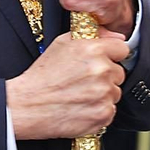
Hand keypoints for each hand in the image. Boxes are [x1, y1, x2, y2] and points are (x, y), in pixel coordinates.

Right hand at [7, 31, 129, 139]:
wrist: (27, 106)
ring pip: (115, 92)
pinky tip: (81, 107)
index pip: (122, 49)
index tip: (102, 61)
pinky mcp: (103, 115)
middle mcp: (102, 71)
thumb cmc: (42, 76)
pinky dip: (99, 111)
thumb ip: (94, 35)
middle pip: (119, 72)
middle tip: (84, 81)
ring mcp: (104, 94)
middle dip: (106, 77)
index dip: (111, 55)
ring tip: (80, 95)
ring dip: (102, 94)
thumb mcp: (62, 44)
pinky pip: (110, 110)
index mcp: (94, 50)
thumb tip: (115, 35)